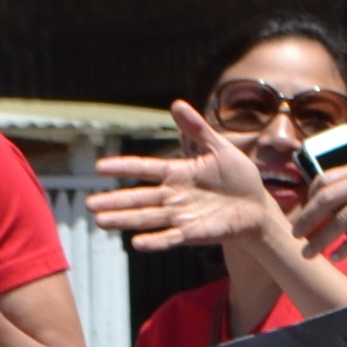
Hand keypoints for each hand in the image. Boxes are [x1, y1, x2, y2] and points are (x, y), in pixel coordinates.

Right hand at [89, 102, 284, 253]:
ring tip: (100, 221)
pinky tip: (136, 243)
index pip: (145, 168)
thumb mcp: (219, 148)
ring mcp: (182, 215)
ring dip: (124, 220)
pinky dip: (155, 241)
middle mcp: (174, 195)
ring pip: (147, 218)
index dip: (123, 167)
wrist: (257, 206)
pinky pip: (171, 237)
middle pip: (139, 198)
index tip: (100, 167)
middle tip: (90, 204)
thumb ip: (197, 129)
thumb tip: (176, 103)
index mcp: (178, 172)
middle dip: (115, 201)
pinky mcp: (193, 233)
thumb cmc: (239, 176)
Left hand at [294, 159, 346, 260]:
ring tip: (310, 254)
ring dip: (322, 240)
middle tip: (295, 236)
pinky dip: (346, 248)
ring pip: (341, 220)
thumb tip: (329, 204)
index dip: (309, 200)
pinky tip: (337, 257)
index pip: (325, 180)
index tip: (301, 217)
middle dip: (307, 220)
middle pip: (327, 200)